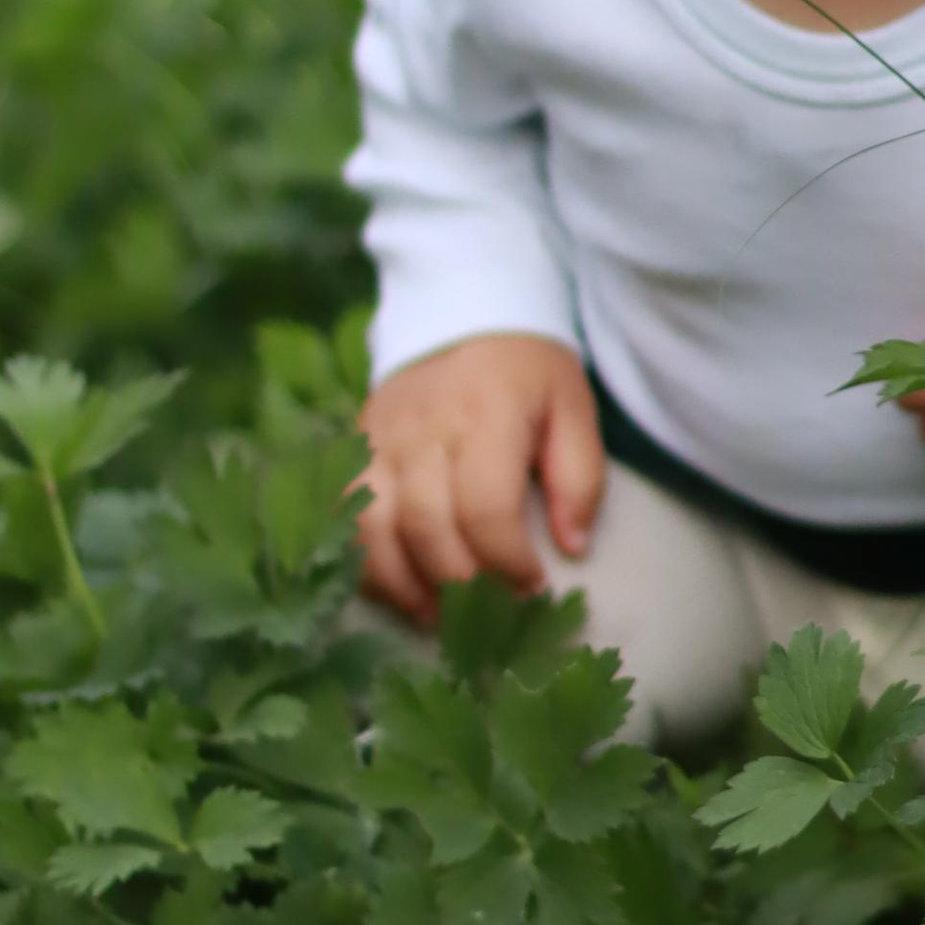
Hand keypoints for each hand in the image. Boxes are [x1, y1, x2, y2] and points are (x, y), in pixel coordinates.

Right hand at [355, 332, 603, 622]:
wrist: (461, 309)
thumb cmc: (527, 372)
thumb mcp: (573, 410)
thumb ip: (579, 479)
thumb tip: (571, 548)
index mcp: (487, 415)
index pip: (485, 509)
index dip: (507, 561)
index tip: (531, 585)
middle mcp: (425, 428)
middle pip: (428, 526)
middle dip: (459, 582)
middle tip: (487, 609)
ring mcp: (381, 437)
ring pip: (374, 527)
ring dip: (403, 583)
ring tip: (436, 614)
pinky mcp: (356, 445)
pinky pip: (345, 514)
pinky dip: (364, 559)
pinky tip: (396, 585)